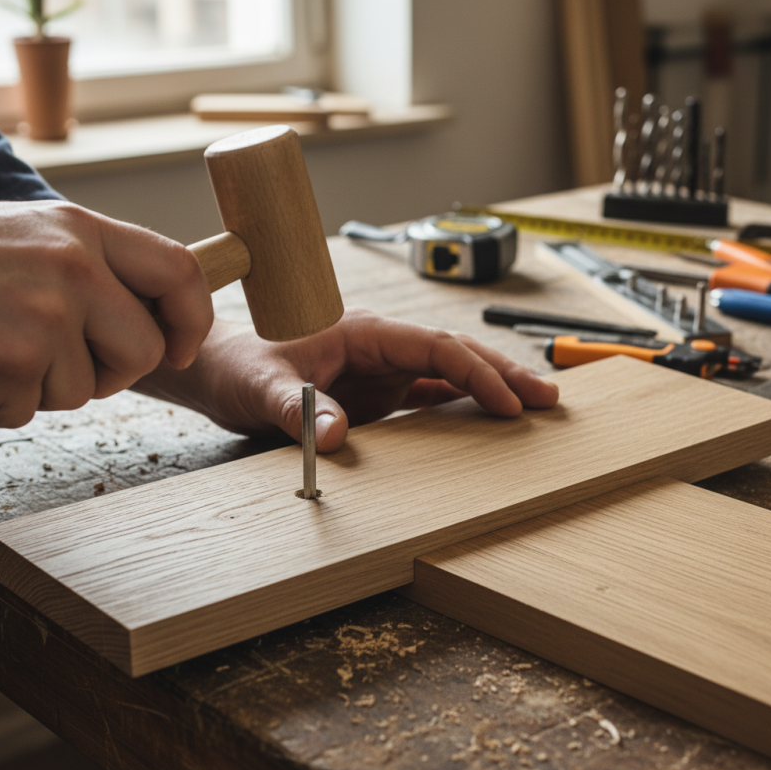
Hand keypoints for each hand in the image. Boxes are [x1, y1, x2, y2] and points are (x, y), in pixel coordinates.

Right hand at [0, 200, 212, 427]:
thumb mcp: (30, 241)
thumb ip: (94, 271)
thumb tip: (161, 325)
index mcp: (83, 230)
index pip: (181, 272)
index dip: (192, 321)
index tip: (179, 351)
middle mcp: (72, 262)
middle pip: (143, 351)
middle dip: (106, 373)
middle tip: (50, 356)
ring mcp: (41, 307)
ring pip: (84, 390)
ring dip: (39, 387)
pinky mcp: (12, 352)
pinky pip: (29, 408)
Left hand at [134, 308, 558, 451]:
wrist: (222, 373)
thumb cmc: (241, 367)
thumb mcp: (264, 388)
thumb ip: (299, 410)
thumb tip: (339, 437)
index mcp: (364, 332)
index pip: (434, 345)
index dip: (475, 370)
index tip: (508, 401)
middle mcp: (381, 348)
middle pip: (454, 354)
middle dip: (502, 374)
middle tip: (548, 399)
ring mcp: (382, 370)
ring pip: (448, 374)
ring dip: (490, 388)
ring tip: (533, 407)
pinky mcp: (378, 392)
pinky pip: (429, 396)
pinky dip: (462, 405)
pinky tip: (487, 420)